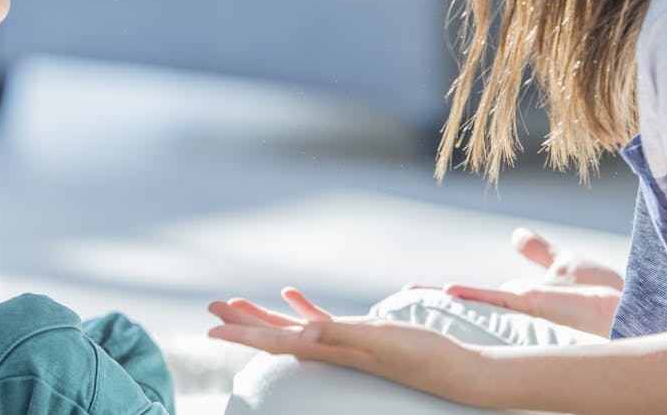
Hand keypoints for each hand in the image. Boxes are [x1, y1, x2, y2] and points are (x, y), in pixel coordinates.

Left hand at [208, 287, 475, 399]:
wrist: (456, 372)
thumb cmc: (422, 356)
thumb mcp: (381, 339)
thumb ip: (340, 334)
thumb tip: (302, 333)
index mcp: (328, 349)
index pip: (275, 342)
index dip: (242, 335)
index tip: (210, 330)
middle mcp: (329, 349)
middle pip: (274, 336)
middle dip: (241, 323)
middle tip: (210, 308)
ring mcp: (343, 344)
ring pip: (291, 328)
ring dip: (263, 316)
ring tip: (235, 302)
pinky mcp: (360, 336)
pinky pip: (320, 320)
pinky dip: (302, 307)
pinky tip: (290, 294)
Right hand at [416, 227, 622, 336]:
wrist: (631, 307)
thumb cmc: (604, 293)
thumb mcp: (564, 264)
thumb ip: (539, 253)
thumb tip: (516, 235)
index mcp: (518, 298)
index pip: (474, 296)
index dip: (444, 294)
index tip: (412, 291)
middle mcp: (514, 308)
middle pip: (465, 305)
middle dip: (431, 305)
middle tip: (395, 302)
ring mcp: (523, 308)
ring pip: (473, 306)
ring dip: (442, 303)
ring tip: (407, 301)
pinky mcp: (536, 305)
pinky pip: (498, 300)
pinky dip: (473, 295)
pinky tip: (448, 290)